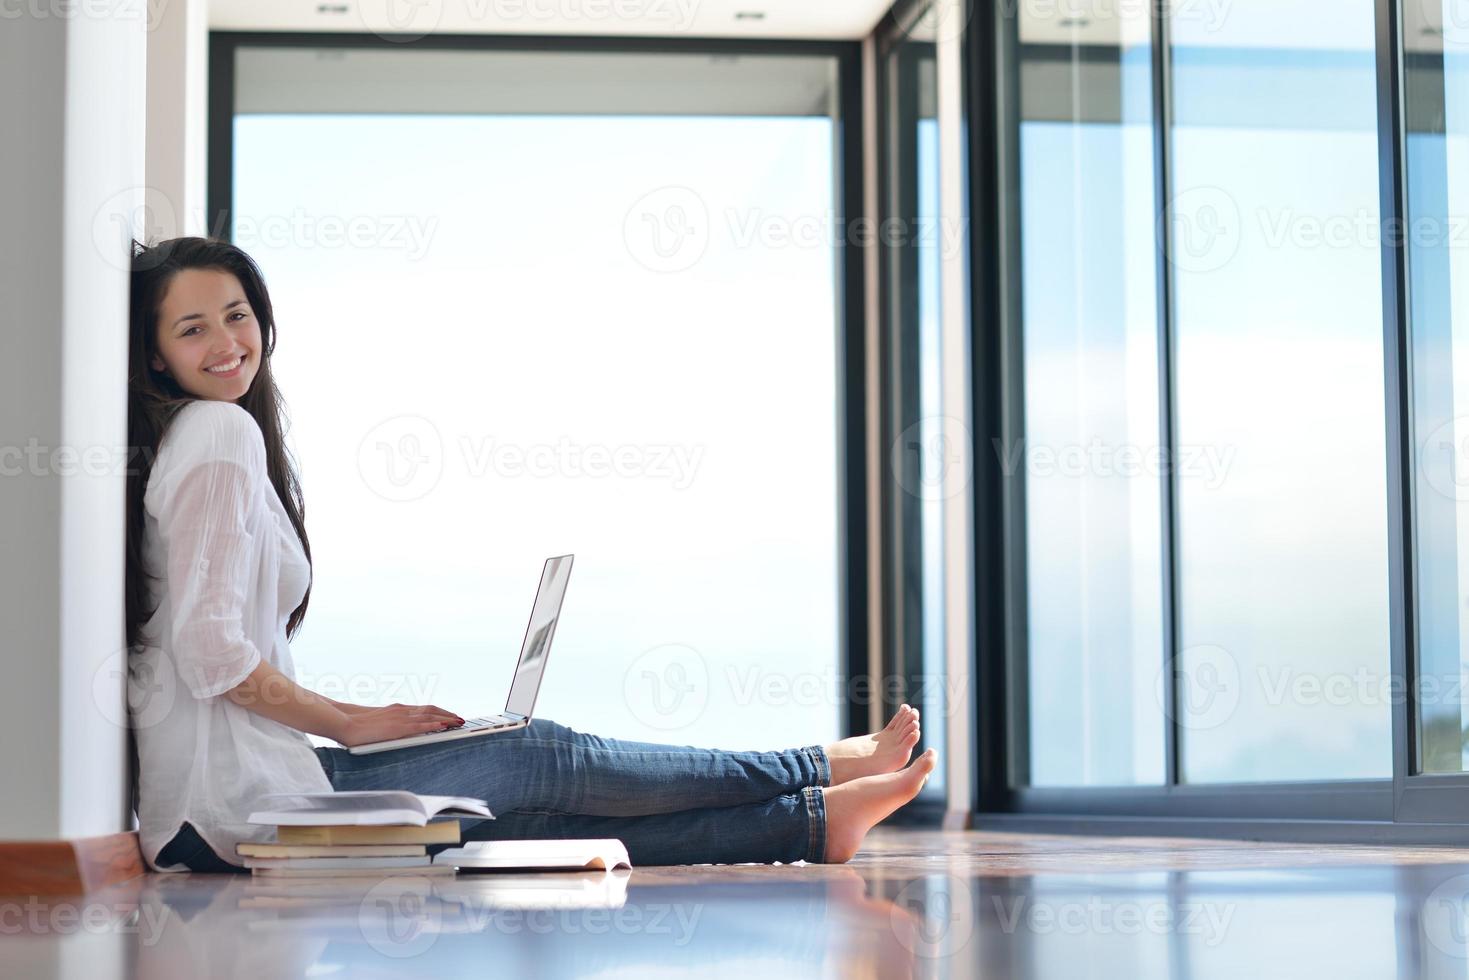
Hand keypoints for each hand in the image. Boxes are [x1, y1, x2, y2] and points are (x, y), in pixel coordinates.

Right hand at [333, 703, 465, 746]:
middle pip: (430, 710)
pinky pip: (420, 726)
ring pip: (429, 715)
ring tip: (459, 722)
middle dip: (447, 714)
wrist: (344, 723)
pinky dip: (435, 726)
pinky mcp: (397, 727)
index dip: (438, 712)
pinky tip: (444, 727)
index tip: (449, 716)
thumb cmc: (356, 725)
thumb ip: (390, 726)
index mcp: (397, 709)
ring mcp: (400, 718)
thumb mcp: (378, 724)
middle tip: (460, 719)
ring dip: (446, 718)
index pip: (423, 709)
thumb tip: (397, 734)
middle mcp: (401, 710)